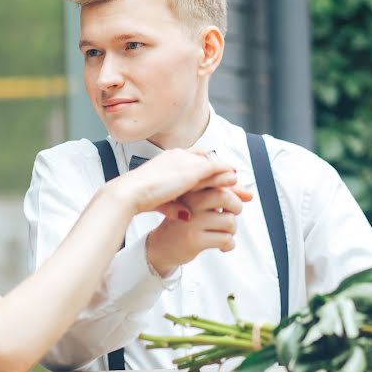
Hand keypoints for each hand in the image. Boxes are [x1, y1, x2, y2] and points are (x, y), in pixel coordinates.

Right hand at [106, 149, 236, 216]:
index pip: (192, 161)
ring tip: (240, 184)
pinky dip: (224, 174)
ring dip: (227, 174)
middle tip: (237, 181)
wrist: (130, 193)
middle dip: (222, 171)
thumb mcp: (160, 202)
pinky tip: (234, 182)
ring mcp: (185, 161)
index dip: (206, 169)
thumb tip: (187, 214)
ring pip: (213, 164)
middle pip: (206, 161)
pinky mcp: (192, 170)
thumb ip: (174, 205)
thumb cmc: (138, 199)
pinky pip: (214, 169)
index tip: (218, 177)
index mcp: (166, 161)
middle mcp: (177, 156)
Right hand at [146, 183, 252, 276]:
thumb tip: (249, 195)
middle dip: (236, 207)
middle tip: (231, 214)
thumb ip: (223, 196)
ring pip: (229, 221)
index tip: (233, 202)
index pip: (220, 182)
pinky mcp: (194, 240)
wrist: (162, 246)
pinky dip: (229, 244)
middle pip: (226, 197)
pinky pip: (225, 239)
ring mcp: (192, 221)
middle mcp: (190, 202)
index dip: (234, 192)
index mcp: (191, 190)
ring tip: (223, 233)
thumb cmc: (184, 223)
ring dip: (232, 230)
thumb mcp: (199, 204)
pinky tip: (222, 245)